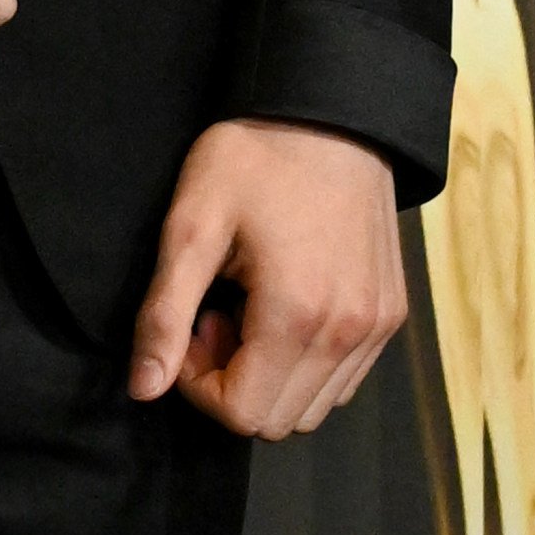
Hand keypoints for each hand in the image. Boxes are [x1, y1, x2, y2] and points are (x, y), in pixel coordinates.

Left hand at [128, 119, 407, 436]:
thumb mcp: (192, 225)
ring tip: (250, 306)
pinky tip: (286, 304)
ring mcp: (377, 328)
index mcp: (296, 316)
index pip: (241, 414)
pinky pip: (344, 379)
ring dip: (270, 376)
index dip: (198, 384)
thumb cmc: (255, 159)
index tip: (192, 324)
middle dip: (232, 381)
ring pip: (313, 407)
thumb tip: (143, 388)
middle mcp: (348, 334)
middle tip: (216, 313)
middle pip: (277, 420)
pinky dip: (307, 363)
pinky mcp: (390, 315)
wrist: (332, 115)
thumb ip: (165, 314)